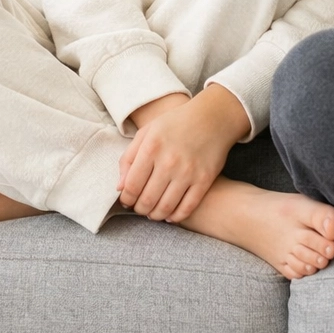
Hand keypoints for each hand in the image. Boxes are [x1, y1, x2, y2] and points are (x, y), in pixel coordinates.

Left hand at [117, 85, 250, 222]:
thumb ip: (129, 158)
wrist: (213, 116)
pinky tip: (170, 214)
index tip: (128, 200)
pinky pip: (187, 208)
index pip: (131, 186)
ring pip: (165, 208)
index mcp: (152, 147)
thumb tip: (120, 188)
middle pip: (147, 200)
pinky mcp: (204, 179)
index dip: (126, 198)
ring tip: (153, 212)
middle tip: (140, 206)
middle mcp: (169, 161)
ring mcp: (188, 172)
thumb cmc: (176, 123)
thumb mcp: (148, 131)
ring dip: (155, 215)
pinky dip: (176, 216)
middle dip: (139, 208)